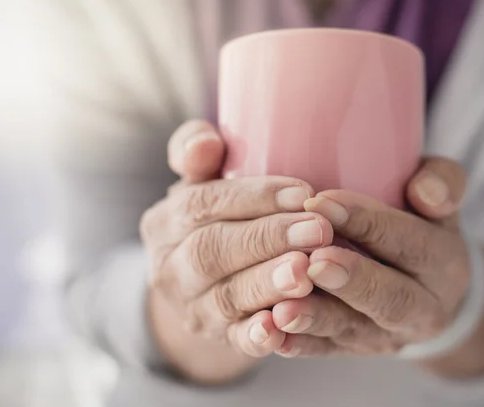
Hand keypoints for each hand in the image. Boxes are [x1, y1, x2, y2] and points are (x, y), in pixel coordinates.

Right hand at [141, 120, 333, 383]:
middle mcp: (170, 268)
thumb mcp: (201, 181)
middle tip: (318, 231)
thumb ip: (197, 151)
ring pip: (226, 297)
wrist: (204, 280)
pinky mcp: (218, 339)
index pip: (203, 204)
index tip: (304, 192)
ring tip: (307, 272)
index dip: (253, 198)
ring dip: (267, 284)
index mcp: (165, 222)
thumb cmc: (217, 217)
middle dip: (267, 239)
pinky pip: (235, 342)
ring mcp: (192, 308)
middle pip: (213, 252)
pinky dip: (257, 337)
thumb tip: (207, 142)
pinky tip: (281, 329)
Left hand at [272, 158, 483, 376]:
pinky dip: (297, 344)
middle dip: (350, 280)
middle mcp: (423, 309)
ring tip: (282, 309)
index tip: (321, 202)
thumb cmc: (420, 225)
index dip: (367, 223)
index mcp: (445, 264)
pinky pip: (325, 350)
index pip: (409, 243)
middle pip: (389, 299)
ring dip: (316, 319)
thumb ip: (443, 183)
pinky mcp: (354, 348)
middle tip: (313, 261)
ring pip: (351, 330)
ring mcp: (386, 335)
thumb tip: (425, 193)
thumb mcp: (440, 200)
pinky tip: (272, 335)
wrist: (423, 285)